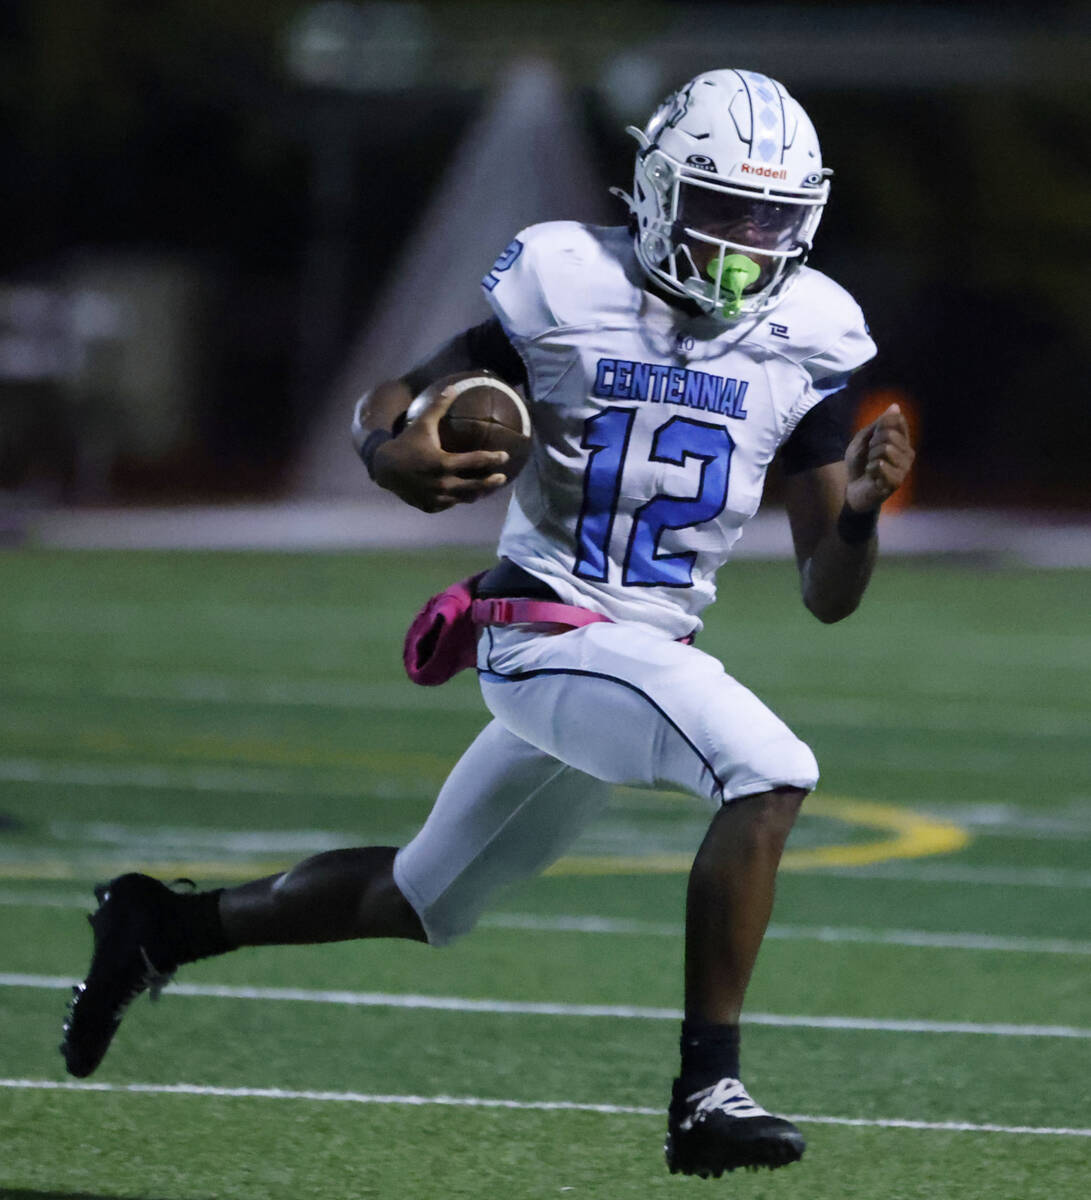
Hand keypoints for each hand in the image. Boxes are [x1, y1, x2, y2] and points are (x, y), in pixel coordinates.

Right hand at [372, 384, 509, 512]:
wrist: (383, 468)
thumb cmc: (406, 442)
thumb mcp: (422, 423)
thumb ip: (439, 406)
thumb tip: (453, 387)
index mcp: (443, 463)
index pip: (475, 461)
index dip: (492, 458)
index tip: (505, 456)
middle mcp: (441, 484)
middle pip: (474, 486)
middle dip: (491, 483)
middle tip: (503, 478)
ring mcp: (436, 498)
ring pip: (463, 499)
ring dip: (477, 494)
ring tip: (487, 489)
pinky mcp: (430, 506)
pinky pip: (449, 504)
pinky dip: (458, 499)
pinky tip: (465, 495)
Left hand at [844, 404, 915, 512]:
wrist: (852, 489)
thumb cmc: (859, 464)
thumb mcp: (863, 440)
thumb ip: (879, 424)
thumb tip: (895, 406)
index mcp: (902, 441)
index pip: (897, 421)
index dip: (879, 426)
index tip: (872, 438)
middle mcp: (908, 453)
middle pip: (889, 434)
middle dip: (872, 444)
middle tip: (870, 457)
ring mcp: (904, 468)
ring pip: (886, 449)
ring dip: (871, 457)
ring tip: (871, 467)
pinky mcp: (897, 482)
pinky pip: (881, 465)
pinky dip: (870, 469)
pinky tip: (872, 477)